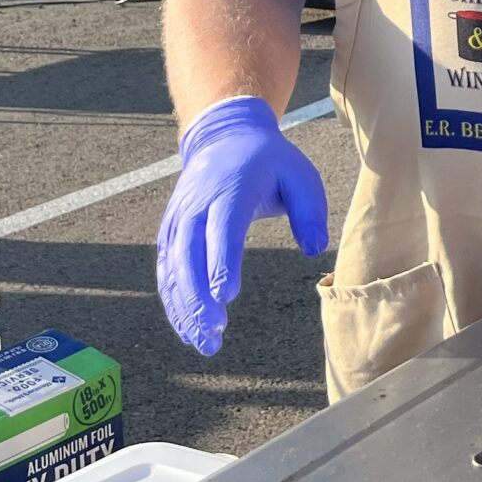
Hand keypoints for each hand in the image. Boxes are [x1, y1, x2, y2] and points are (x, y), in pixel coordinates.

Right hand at [156, 97, 329, 356]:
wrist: (223, 138)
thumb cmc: (270, 162)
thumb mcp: (300, 174)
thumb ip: (311, 210)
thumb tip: (315, 250)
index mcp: (229, 190)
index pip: (221, 229)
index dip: (221, 263)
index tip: (225, 297)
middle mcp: (196, 206)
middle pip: (189, 255)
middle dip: (197, 297)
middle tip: (213, 333)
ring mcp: (178, 220)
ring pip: (173, 269)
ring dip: (184, 308)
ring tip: (203, 343)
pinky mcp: (170, 232)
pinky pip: (167, 271)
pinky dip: (173, 301)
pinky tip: (187, 329)